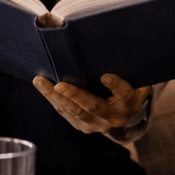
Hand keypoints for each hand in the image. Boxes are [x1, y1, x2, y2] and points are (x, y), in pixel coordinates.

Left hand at [33, 74, 151, 134]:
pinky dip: (52, 98)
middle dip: (76, 96)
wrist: (122, 112)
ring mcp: (97, 124)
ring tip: (41, 81)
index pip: (125, 95)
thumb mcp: (133, 78)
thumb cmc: (127, 86)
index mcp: (130, 104)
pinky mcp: (82, 126)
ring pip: (74, 111)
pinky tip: (42, 85)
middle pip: (94, 106)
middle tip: (60, 85)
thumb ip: (127, 68)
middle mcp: (114, 117)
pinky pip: (65, 112)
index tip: (105, 77)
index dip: (116, 86)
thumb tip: (111, 48)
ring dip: (56, 96)